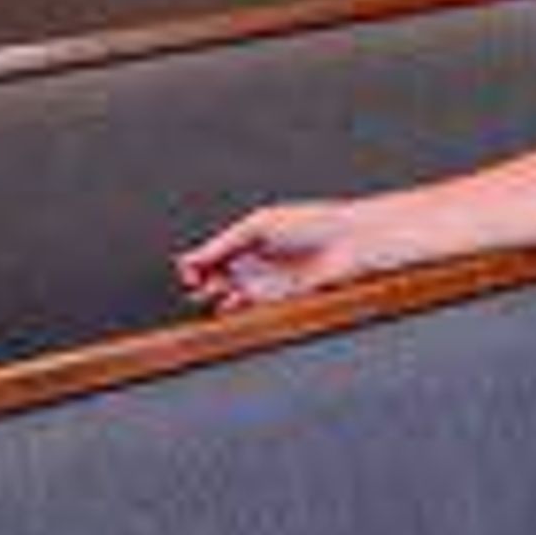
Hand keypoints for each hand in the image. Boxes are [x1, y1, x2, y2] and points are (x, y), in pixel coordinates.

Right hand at [173, 200, 392, 315]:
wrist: (349, 243)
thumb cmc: (312, 223)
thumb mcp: (259, 225)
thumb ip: (225, 243)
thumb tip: (191, 258)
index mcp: (247, 237)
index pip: (210, 254)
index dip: (194, 263)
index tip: (187, 269)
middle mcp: (254, 260)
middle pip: (215, 276)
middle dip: (200, 281)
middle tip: (195, 283)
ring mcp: (266, 281)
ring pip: (229, 295)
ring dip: (215, 298)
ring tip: (207, 295)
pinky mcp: (280, 299)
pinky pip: (251, 309)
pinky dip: (236, 311)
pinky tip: (228, 308)